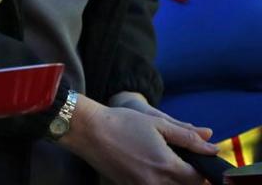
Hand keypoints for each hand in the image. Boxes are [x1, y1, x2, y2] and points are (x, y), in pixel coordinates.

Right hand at [60, 94, 217, 183]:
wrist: (87, 130)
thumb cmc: (122, 122)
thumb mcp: (158, 123)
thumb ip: (188, 136)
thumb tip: (212, 146)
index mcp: (167, 165)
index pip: (198, 178)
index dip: (201, 169)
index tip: (195, 159)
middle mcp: (155, 182)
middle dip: (188, 177)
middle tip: (180, 161)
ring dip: (173, 180)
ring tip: (162, 163)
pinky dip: (155, 181)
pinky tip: (146, 166)